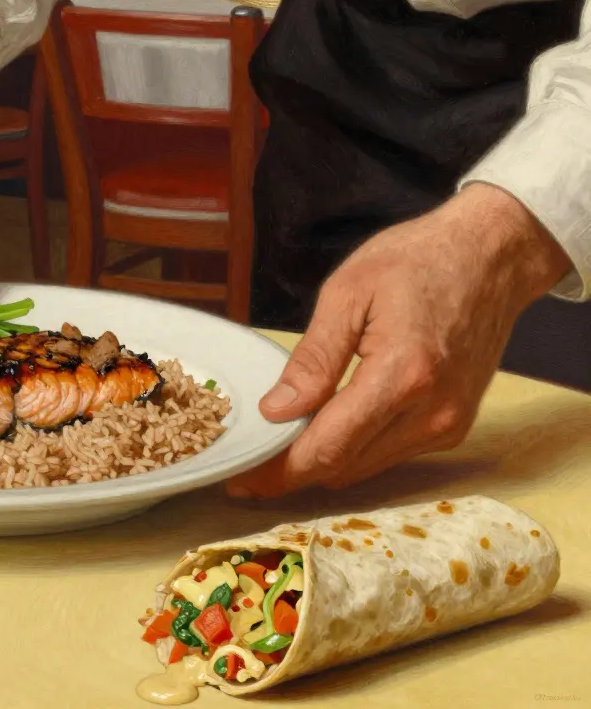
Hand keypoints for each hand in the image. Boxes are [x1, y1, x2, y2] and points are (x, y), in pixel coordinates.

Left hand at [227, 183, 573, 498]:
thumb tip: (276, 411)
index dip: (278, 470)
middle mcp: (432, 411)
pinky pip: (388, 454)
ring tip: (280, 443)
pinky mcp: (453, 426)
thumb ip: (312, 359)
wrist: (492, 256)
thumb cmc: (420, 260)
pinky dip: (352, 448)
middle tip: (249, 461)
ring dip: (321, 461)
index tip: (241, 478)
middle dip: (291, 470)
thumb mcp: (348, 293)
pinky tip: (326, 427)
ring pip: (364, 468)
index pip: (328, 447)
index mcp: (403, 373)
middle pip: (343, 468)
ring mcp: (448, 424)